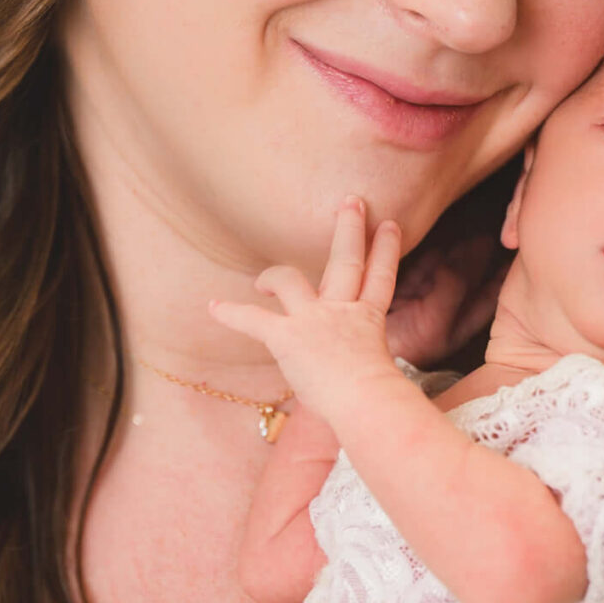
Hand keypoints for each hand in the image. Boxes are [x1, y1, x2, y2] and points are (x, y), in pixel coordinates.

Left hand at [212, 199, 403, 422]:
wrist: (365, 401)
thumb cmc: (378, 400)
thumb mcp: (382, 373)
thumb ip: (370, 365)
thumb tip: (373, 382)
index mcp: (368, 321)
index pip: (381, 279)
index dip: (386, 250)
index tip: (389, 226)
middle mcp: (342, 312)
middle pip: (347, 262)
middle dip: (350, 229)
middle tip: (352, 201)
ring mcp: (313, 320)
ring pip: (291, 280)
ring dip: (273, 274)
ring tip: (262, 277)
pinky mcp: (288, 336)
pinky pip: (253, 321)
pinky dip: (232, 314)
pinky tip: (214, 308)